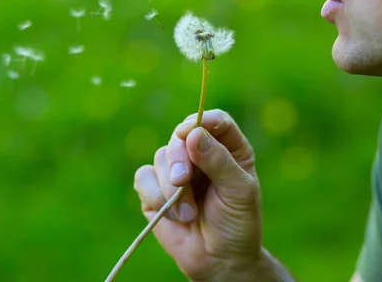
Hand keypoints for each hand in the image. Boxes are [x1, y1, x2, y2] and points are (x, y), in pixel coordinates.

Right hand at [134, 109, 261, 280]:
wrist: (218, 260)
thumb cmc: (237, 223)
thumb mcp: (239, 192)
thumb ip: (219, 161)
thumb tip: (193, 134)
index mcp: (229, 149)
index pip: (216, 121)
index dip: (202, 120)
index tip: (189, 130)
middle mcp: (201, 153)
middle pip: (181, 136)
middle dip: (179, 159)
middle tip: (183, 182)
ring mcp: (176, 169)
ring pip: (160, 156)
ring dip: (171, 188)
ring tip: (189, 214)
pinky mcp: (154, 188)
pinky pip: (143, 177)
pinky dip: (155, 195)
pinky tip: (172, 215)